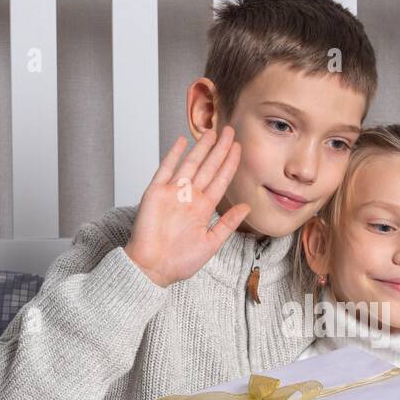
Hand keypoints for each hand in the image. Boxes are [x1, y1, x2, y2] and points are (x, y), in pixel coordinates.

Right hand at [125, 127, 249, 287]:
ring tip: (212, 132)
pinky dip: (173, 155)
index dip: (230, 164)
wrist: (152, 268)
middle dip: (220, 149)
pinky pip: (165, 170)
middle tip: (230, 131)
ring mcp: (172, 193)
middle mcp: (189, 198)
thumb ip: (228, 224)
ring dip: (201, 148)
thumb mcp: (211, 243)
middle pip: (208, 167)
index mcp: (203, 209)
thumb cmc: (179, 262)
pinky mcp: (155, 193)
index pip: (220, 180)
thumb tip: (247, 207)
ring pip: (190, 164)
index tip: (239, 148)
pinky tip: (182, 142)